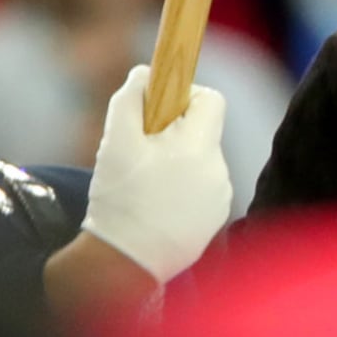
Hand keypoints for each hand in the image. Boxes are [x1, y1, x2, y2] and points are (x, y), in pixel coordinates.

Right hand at [77, 68, 232, 280]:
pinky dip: (182, 190)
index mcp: (200, 147)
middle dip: (175, 134)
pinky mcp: (215, 221)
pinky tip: (157, 208)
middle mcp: (219, 171)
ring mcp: (220, 199)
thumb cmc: (119, 198)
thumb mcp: (116, 141)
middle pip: (203, 132)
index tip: (159, 112)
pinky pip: (201, 190)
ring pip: (200, 162)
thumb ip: (130, 98)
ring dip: (178, 163)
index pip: (212, 100)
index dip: (185, 97)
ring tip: (147, 186)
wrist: (124, 264)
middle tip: (143, 153)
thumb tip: (145, 72)